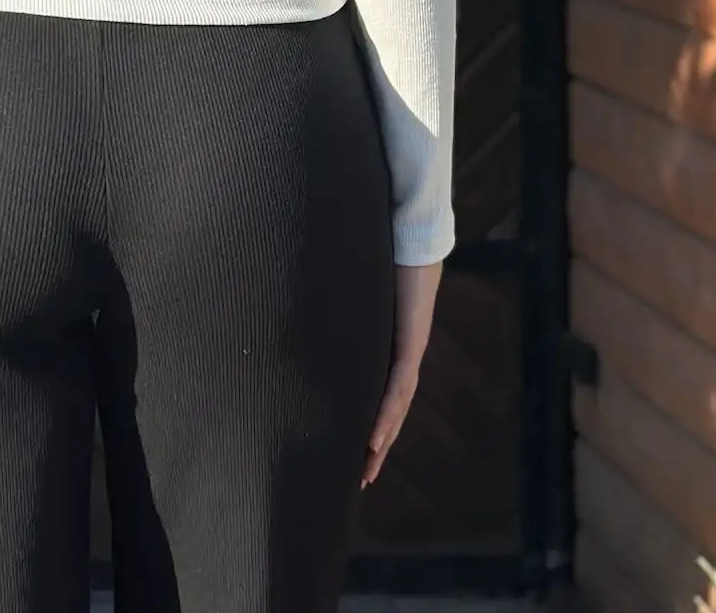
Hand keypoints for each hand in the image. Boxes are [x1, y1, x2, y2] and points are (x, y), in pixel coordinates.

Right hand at [362, 258, 442, 488]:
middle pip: (391, 411)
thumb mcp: (356, 292)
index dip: (369, 422)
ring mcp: (409, 352)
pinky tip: (375, 438)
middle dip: (376, 446)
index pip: (379, 393)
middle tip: (361, 478)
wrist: (413, 238)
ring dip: (381, 440)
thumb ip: (339, 306)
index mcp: (388, 346)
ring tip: (366, 468)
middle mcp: (402, 356)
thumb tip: (302, 305)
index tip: (355, 450)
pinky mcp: (411, 345)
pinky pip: (398, 387)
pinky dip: (386, 415)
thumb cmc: (383, 256)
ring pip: (395, 407)